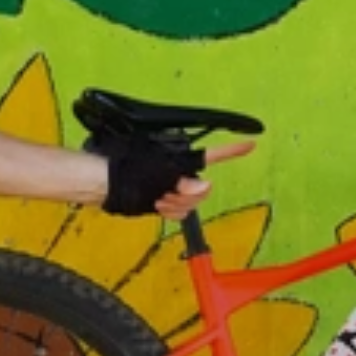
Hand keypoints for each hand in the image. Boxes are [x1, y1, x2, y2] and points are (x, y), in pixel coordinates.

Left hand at [97, 138, 255, 218]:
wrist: (105, 184)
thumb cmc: (128, 170)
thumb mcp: (158, 175)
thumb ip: (183, 182)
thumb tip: (206, 185)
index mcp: (181, 158)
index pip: (212, 154)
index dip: (232, 151)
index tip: (251, 144)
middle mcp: (181, 171)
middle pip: (202, 189)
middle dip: (186, 195)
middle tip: (165, 194)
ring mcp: (174, 186)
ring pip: (191, 203)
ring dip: (175, 205)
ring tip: (156, 199)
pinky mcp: (166, 199)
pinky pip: (180, 212)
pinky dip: (170, 212)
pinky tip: (156, 206)